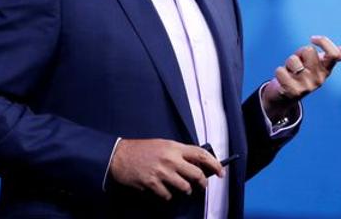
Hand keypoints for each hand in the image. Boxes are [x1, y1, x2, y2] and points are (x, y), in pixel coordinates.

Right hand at [108, 138, 223, 200]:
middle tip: (202, 186)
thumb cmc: (140, 150)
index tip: (221, 171)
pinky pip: (168, 196)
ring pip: (185, 188)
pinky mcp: (153, 184)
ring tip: (182, 188)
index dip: (214, 163)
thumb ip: (179, 153)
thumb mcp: (163, 144)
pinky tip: (164, 191)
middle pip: (196, 174)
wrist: (119, 156)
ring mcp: (162, 172)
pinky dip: (168, 196)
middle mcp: (170, 159)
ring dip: (186, 190)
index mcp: (174, 147)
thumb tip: (196, 164)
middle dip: (202, 183)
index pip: (201, 154)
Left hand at [261, 35, 340, 114]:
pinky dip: (278, 72)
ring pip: (293, 60)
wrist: (285, 96)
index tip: (313, 38)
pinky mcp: (292, 92)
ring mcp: (306, 87)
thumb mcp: (319, 63)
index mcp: (326, 70)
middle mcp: (319, 79)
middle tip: (298, 64)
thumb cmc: (303, 73)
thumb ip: (338, 54)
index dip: (323, 42)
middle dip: (299, 53)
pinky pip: (280, 70)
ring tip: (290, 72)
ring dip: (287, 63)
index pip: (333, 54)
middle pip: (309, 50)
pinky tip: (282, 80)